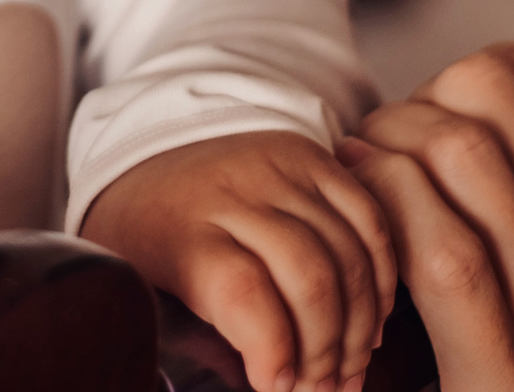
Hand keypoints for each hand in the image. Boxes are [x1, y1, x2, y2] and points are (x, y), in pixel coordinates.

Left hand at [82, 129, 396, 391]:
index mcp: (182, 227)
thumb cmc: (143, 227)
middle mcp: (235, 191)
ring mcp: (281, 169)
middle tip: (321, 390)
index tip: (279, 387)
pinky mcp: (315, 158)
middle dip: (326, 350)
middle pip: (309, 276)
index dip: (272, 349)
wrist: (151, 147)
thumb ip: (177, 327)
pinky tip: (372, 319)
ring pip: (349, 254)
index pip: (242, 290)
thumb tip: (256, 383)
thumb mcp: (132, 275)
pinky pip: (369, 220)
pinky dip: (381, 277)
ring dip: (361, 326)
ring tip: (348, 369)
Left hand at [340, 29, 513, 391]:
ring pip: (458, 159)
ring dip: (395, 141)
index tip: (472, 103)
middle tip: (410, 129)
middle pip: (493, 96)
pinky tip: (370, 214)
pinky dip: (392, 213)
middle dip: (432, 93)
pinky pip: (440, 258)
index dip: (496, 67)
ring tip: (373, 162)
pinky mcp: (509, 382)